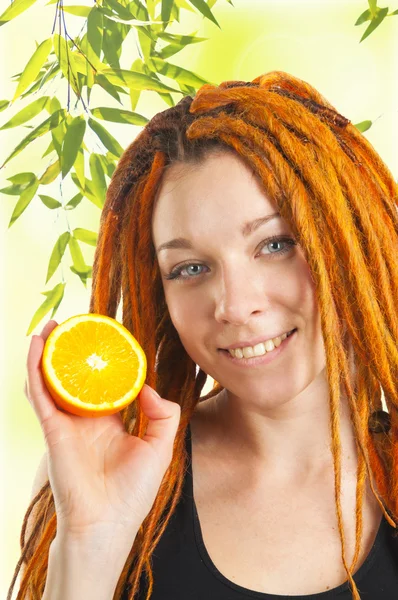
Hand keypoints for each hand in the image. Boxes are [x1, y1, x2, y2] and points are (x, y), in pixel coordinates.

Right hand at [25, 320, 180, 538]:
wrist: (108, 523)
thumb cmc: (134, 492)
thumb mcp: (160, 447)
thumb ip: (163, 414)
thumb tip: (147, 385)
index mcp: (108, 420)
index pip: (104, 382)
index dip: (104, 360)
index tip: (108, 337)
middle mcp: (85, 418)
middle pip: (74, 375)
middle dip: (72, 350)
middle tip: (74, 323)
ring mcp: (66, 423)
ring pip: (53, 379)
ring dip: (49, 352)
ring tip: (52, 326)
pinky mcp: (52, 430)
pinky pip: (41, 394)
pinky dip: (36, 370)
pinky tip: (38, 347)